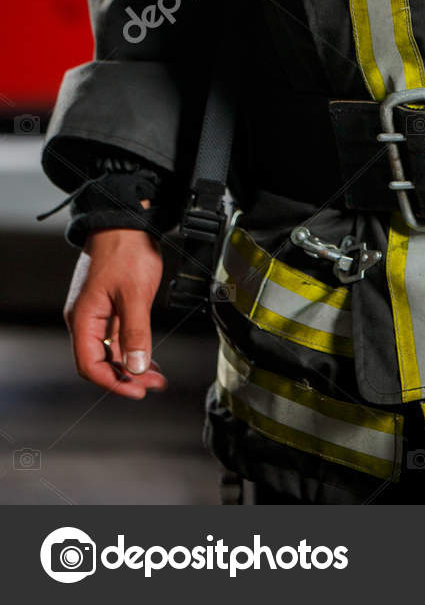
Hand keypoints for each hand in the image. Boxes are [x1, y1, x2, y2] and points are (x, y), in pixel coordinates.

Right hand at [63, 229, 167, 399]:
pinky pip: (117, 334)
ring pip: (111, 349)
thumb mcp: (135, 293)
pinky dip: (132, 346)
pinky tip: (149, 354)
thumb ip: (136, 332)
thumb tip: (136, 367)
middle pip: (100, 361)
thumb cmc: (126, 250)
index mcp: (83, 319)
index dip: (113, 383)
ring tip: (157, 375)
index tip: (138, 391)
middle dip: (127, 376)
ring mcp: (96, 312)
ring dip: (132, 363)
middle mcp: (85, 319)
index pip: (90, 365)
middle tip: (154, 385)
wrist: (125, 219)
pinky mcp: (107, 304)